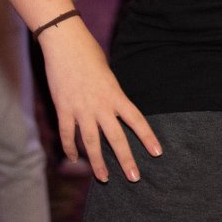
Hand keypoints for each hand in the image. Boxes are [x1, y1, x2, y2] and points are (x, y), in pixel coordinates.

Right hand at [39, 20, 161, 182]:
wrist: (65, 43)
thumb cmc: (89, 54)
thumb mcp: (108, 74)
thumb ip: (111, 94)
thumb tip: (112, 108)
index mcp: (115, 95)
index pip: (136, 120)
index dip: (147, 137)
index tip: (157, 152)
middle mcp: (100, 105)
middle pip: (116, 138)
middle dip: (126, 159)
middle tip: (135, 178)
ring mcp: (81, 109)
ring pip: (91, 142)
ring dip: (97, 162)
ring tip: (103, 178)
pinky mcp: (63, 108)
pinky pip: (68, 134)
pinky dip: (71, 148)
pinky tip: (75, 159)